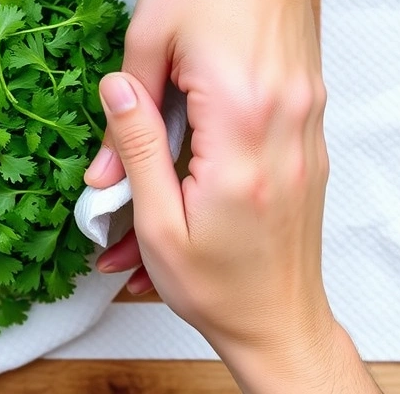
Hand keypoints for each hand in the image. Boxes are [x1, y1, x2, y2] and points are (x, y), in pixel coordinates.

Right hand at [84, 0, 375, 390]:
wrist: (282, 330)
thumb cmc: (220, 286)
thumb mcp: (160, 223)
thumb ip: (136, 146)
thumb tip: (110, 100)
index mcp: (239, 136)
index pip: (178, 71)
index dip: (135, 68)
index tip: (107, 69)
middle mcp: (275, 120)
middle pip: (196, 76)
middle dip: (148, 95)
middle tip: (117, 100)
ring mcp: (290, 126)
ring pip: (217, 90)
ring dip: (173, 112)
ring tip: (142, 144)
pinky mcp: (292, 137)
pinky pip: (237, 112)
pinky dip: (200, 125)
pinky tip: (176, 158)